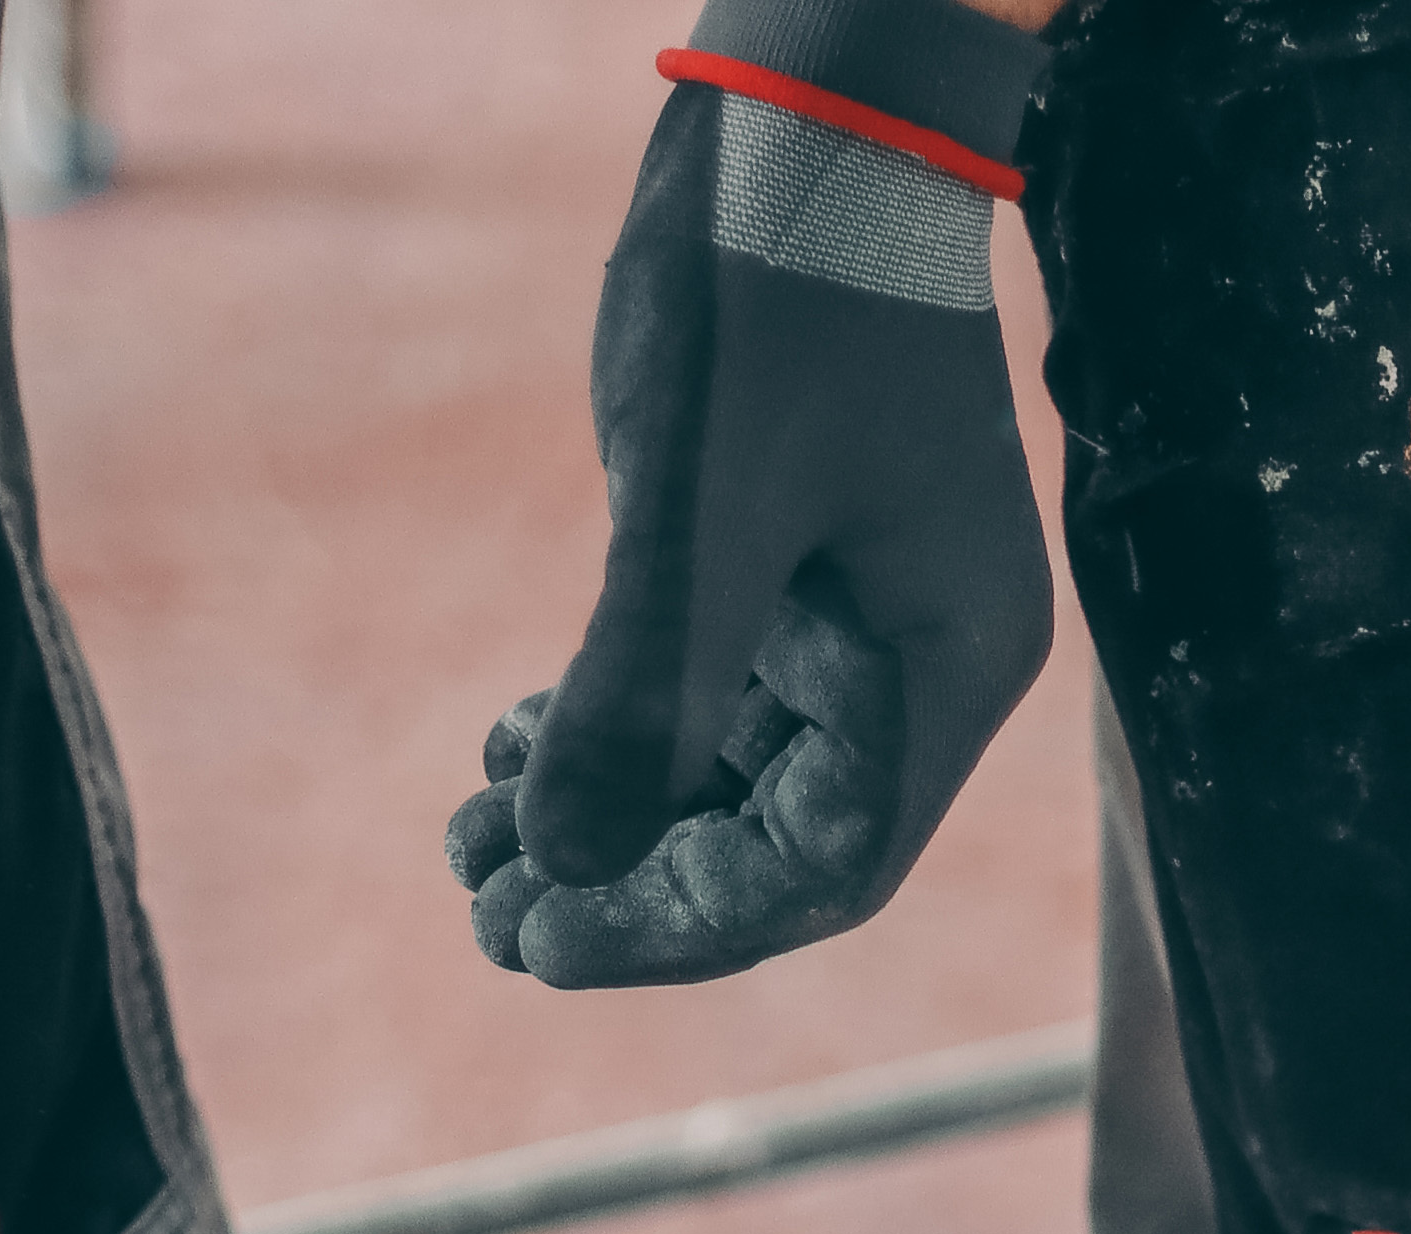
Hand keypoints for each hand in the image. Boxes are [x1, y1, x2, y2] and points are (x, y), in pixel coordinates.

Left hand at [454, 0, 1051, 987]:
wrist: (809, 113)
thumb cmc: (786, 283)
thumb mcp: (702, 496)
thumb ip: (643, 686)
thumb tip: (559, 869)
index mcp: (939, 668)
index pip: (822, 869)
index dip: (680, 925)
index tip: (543, 942)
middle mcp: (910, 663)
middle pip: (770, 844)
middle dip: (625, 883)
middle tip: (483, 914)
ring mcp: (848, 618)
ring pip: (722, 779)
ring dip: (600, 817)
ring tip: (471, 848)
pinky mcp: (782, 566)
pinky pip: (698, 699)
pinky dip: (606, 731)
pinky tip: (506, 746)